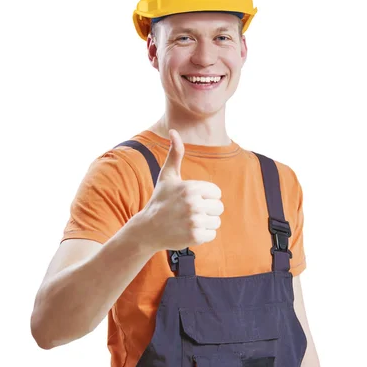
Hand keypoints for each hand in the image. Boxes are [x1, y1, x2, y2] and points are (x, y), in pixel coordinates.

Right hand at [140, 129, 223, 251]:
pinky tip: (188, 231)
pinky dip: (202, 235)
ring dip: (205, 223)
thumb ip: (175, 153)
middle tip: (189, 213)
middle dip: (207, 211)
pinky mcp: (195, 236)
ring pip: (216, 222)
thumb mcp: (168, 176)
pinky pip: (212, 234)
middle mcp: (193, 203)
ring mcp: (194, 221)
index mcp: (191, 187)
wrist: (148, 228)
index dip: (206, 197)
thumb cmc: (160, 200)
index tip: (190, 200)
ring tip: (188, 222)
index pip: (216, 193)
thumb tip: (173, 130)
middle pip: (219, 207)